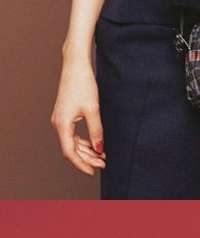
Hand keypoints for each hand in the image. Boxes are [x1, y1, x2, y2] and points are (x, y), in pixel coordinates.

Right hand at [51, 57, 105, 176]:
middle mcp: (58, 123)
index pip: (70, 152)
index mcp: (62, 124)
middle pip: (71, 149)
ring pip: (72, 142)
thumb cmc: (82, 84)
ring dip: (86, 150)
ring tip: (102, 156)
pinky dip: (83, 141)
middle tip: (103, 164)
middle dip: (87, 158)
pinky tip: (94, 144)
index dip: (81, 164)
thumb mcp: (93, 109)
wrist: (75, 65)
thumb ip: (96, 131)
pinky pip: (73, 133)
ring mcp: (61, 119)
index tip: (93, 172)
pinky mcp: (65, 114)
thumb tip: (100, 149)